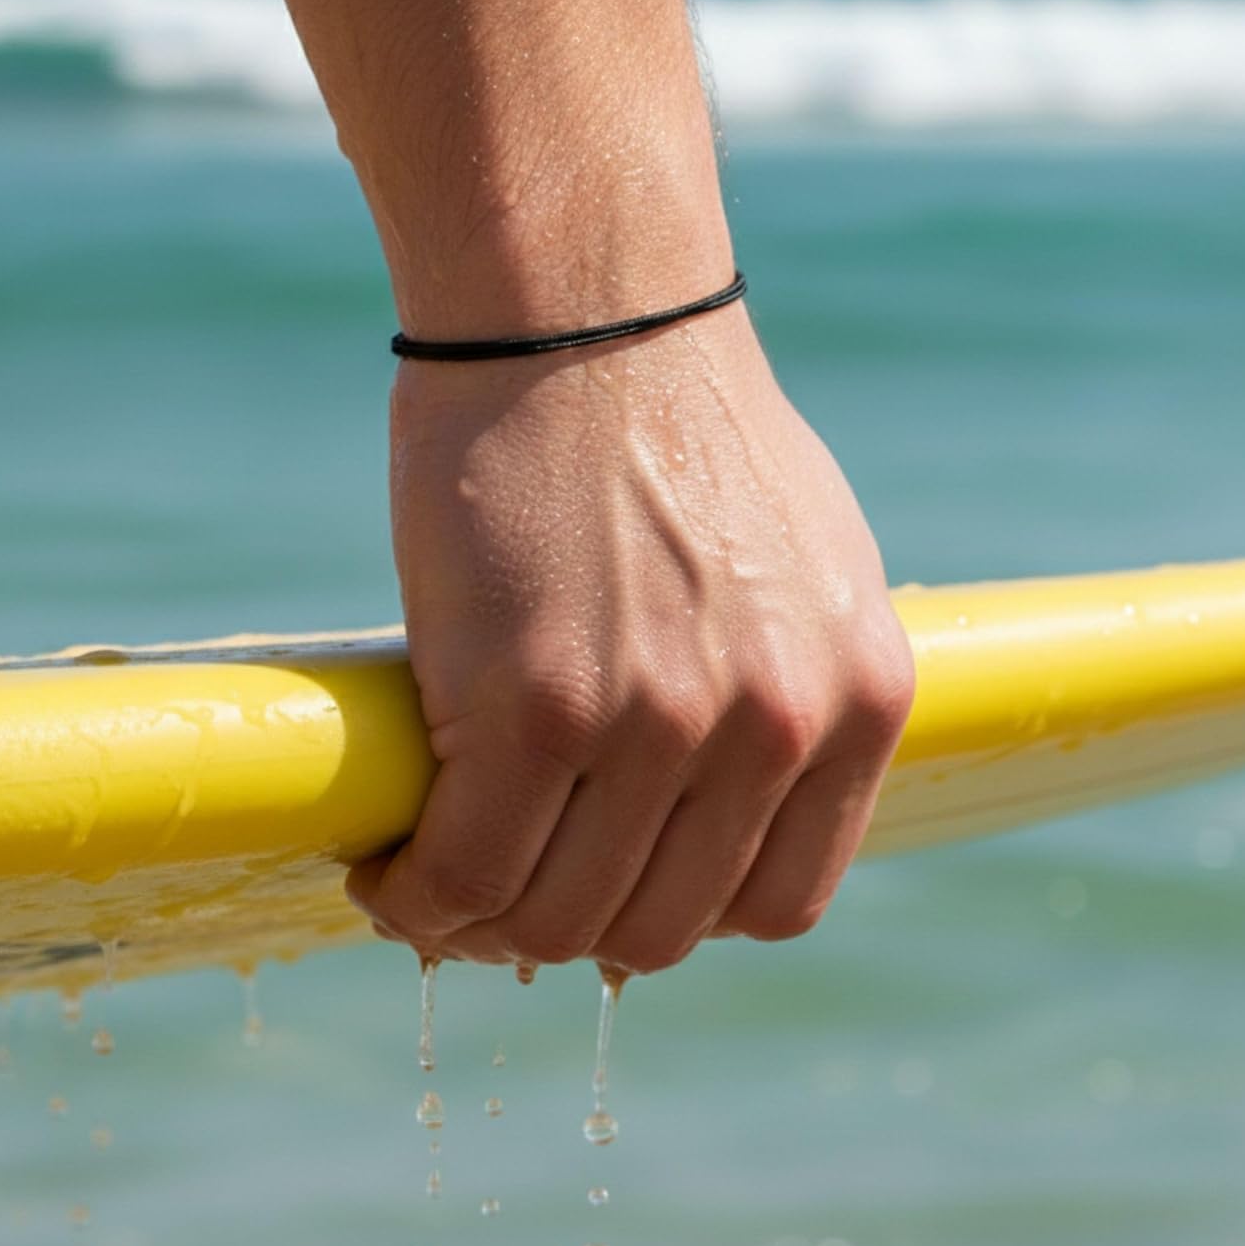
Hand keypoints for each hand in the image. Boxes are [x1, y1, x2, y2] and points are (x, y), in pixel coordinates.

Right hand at [346, 305, 914, 973]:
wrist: (581, 314)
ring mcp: (659, 726)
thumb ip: (787, 686)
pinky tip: (388, 872)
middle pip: (660, 928)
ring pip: (557, 920)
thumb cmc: (672, 423)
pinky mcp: (534, 706)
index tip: (607, 892)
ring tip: (431, 889)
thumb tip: (726, 783)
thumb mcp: (797, 563)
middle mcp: (774, 728)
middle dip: (568, 931)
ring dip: (482, 929)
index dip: (678, 916)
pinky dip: (418, 899)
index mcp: (857, 701)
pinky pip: (467, 872)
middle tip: (498, 893)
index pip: (780, 905)